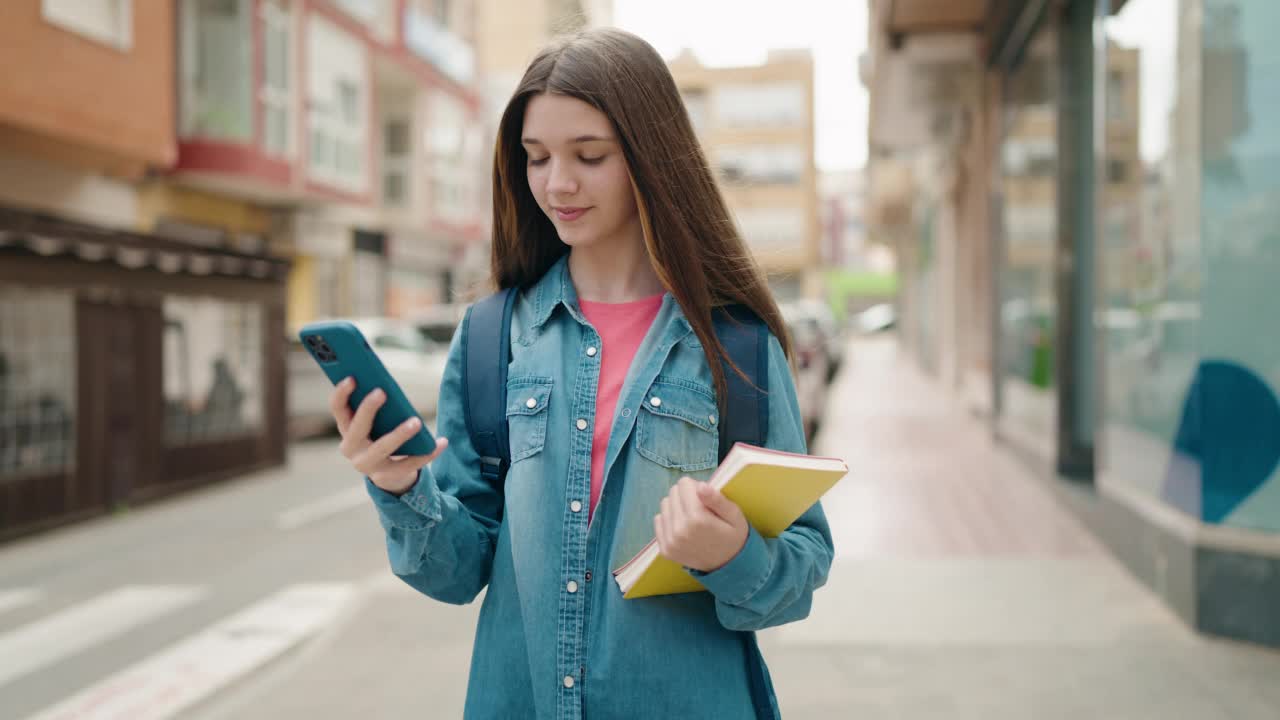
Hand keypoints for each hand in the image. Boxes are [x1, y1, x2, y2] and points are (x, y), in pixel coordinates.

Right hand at [330, 377, 447, 494]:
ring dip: (399, 434)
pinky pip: (409, 464)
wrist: (388, 472)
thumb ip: (377, 405)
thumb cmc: (382, 434)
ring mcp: (368, 464)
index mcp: (346, 429)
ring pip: (382, 447)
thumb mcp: (376, 421)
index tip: (352, 377)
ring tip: (416, 421)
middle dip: (368, 409)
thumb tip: (386, 384)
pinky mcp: (388, 476)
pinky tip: (442, 442)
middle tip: (382, 391)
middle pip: (358, 427)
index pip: (338, 409)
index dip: (342, 393)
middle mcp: (351, 448)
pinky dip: (427, 453)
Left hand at [654, 477, 748, 572]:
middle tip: (700, 508)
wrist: (728, 566)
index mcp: (698, 519)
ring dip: (677, 506)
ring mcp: (670, 541)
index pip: (684, 484)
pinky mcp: (665, 549)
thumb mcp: (734, 515)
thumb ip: (717, 499)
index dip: (696, 487)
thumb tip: (700, 485)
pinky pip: (658, 520)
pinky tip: (683, 527)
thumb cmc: (732, 536)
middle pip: (673, 493)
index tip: (705, 498)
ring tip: (692, 518)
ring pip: (664, 505)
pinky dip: (670, 519)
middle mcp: (680, 530)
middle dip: (686, 495)